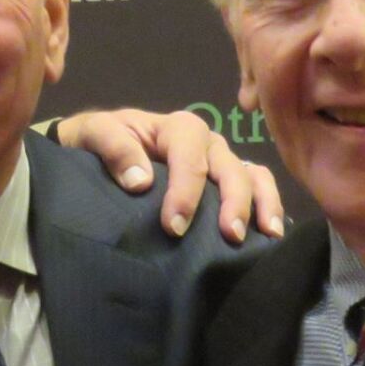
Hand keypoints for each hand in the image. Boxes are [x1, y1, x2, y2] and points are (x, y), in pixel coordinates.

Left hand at [54, 108, 284, 241]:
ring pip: (252, 175)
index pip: (189, 157)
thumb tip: (141, 182)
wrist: (95, 150)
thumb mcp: (93, 134)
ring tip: (266, 235)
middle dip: (233, 201)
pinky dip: (268, 205)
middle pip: (229, 167)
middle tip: (229, 237)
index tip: (173, 227)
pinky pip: (258, 186)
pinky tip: (271, 235)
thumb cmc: (96, 141)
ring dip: (262, 203)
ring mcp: (221, 162)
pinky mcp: (227, 182)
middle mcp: (207, 143)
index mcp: (177, 128)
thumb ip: (113, 148)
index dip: (185, 192)